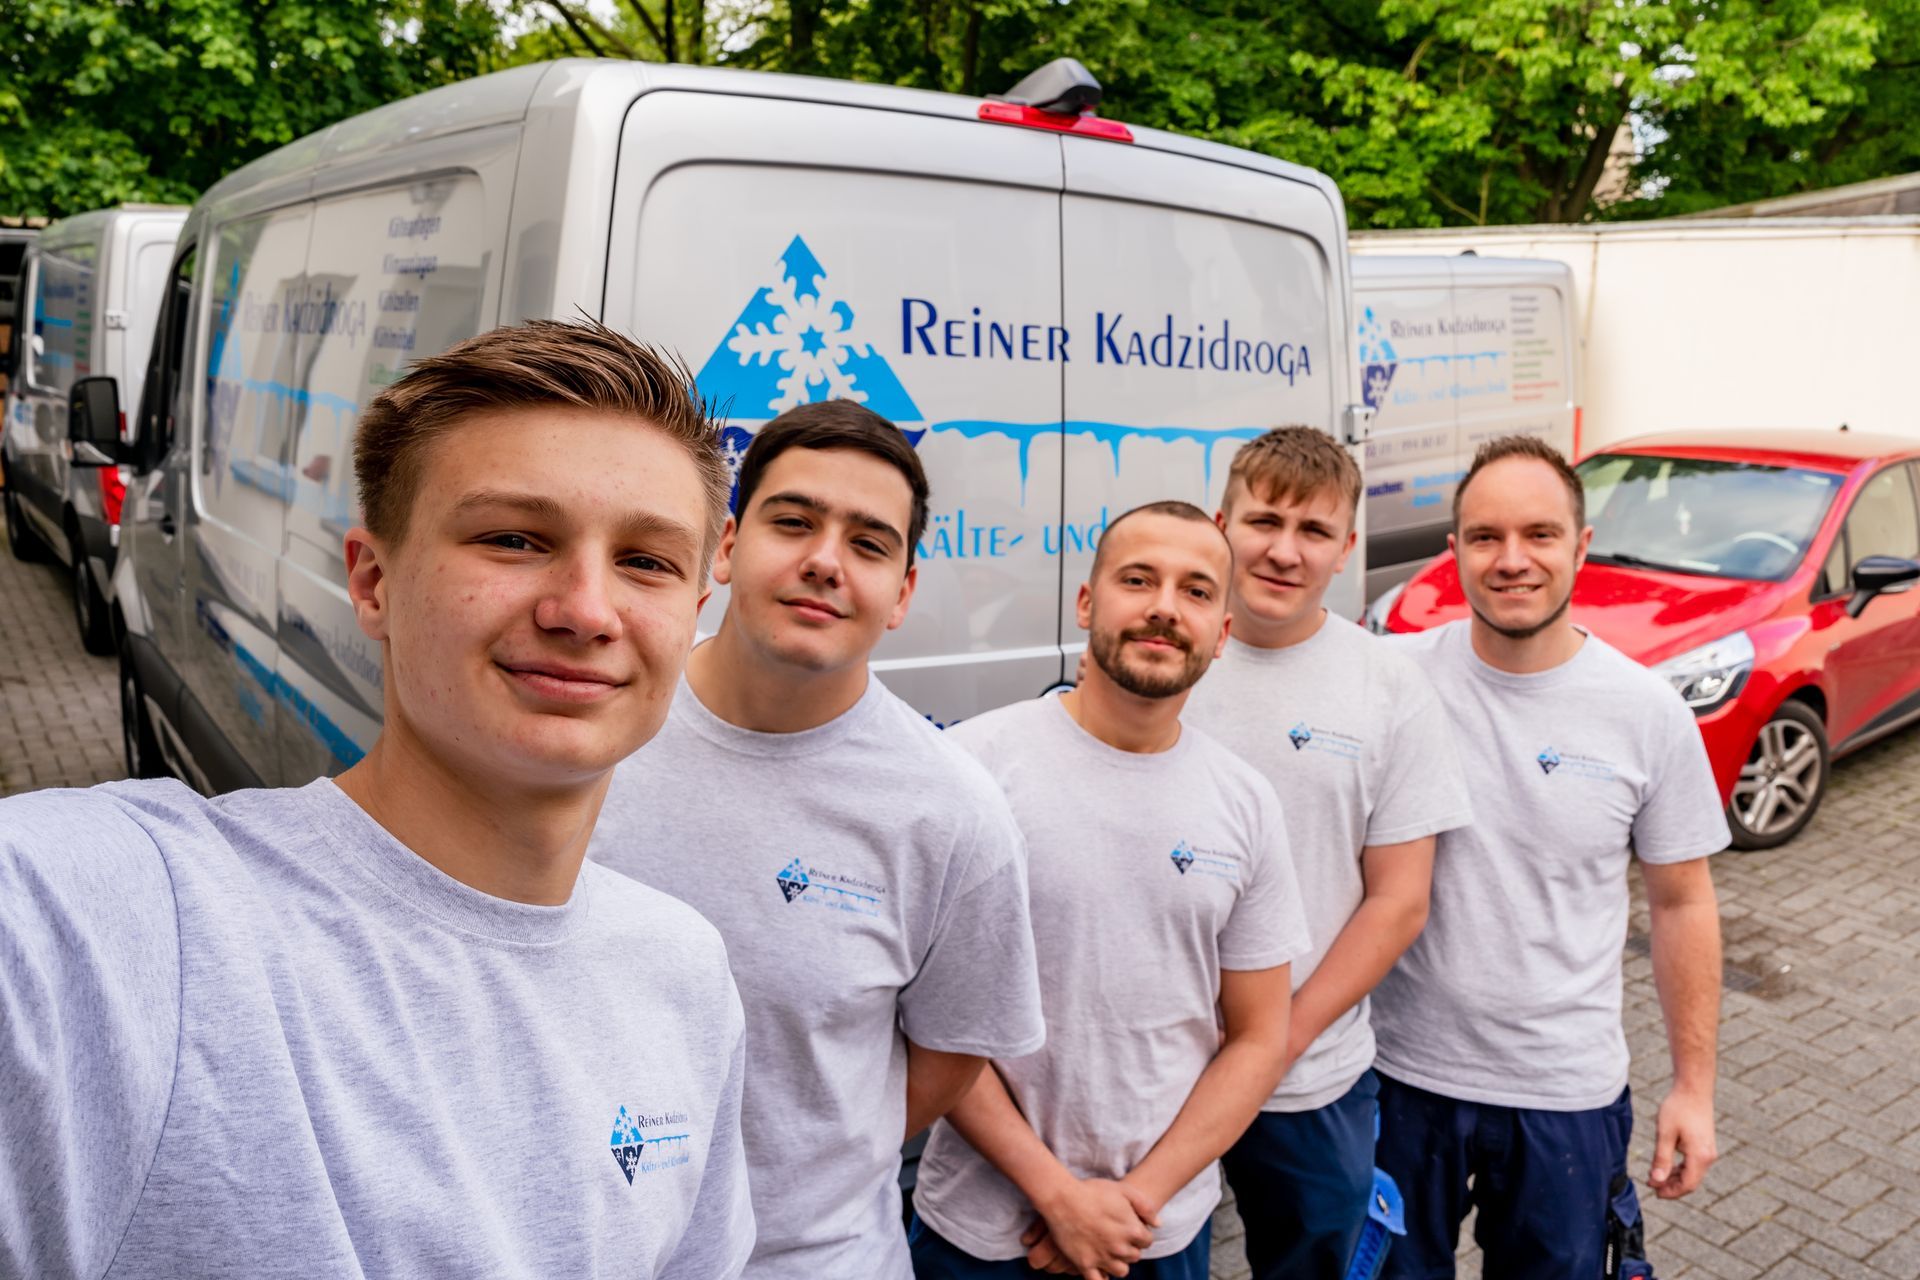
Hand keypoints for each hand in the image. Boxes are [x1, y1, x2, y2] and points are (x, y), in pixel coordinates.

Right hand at [1024, 1178, 1158, 1278]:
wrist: (1062, 1198)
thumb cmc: (1092, 1191)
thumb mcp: (1124, 1190)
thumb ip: (1145, 1206)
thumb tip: (1157, 1224)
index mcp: (1132, 1230)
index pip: (1147, 1241)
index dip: (1139, 1234)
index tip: (1129, 1227)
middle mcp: (1120, 1248)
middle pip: (1134, 1256)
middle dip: (1129, 1247)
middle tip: (1116, 1236)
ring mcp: (1103, 1258)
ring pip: (1121, 1271)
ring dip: (1118, 1263)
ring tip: (1108, 1251)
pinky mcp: (1085, 1265)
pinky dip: (1101, 1278)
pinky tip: (1099, 1270)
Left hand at [1649, 1085, 1715, 1198]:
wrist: (1694, 1089)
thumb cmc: (1678, 1108)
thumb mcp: (1665, 1134)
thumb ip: (1661, 1159)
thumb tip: (1657, 1180)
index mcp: (1700, 1156)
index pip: (1687, 1184)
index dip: (1670, 1192)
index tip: (1654, 1192)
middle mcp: (1708, 1157)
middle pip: (1691, 1182)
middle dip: (1672, 1187)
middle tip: (1652, 1185)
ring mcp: (1709, 1151)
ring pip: (1693, 1174)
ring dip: (1675, 1178)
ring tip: (1656, 1177)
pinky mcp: (1706, 1145)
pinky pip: (1694, 1164)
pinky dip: (1681, 1169)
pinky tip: (1667, 1166)